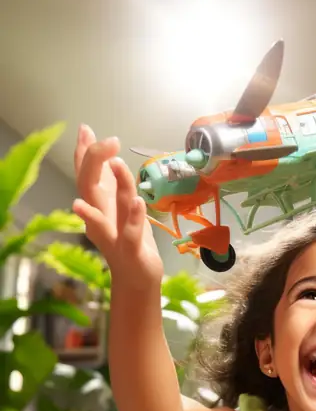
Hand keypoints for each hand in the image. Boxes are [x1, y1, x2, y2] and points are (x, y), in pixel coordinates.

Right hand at [73, 124, 163, 287]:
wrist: (135, 281)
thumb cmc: (128, 241)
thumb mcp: (120, 207)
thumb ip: (112, 183)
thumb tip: (105, 154)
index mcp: (98, 206)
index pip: (85, 175)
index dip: (84, 153)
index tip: (85, 129)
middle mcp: (99, 219)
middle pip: (88, 186)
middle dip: (93, 161)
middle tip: (106, 142)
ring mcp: (113, 236)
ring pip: (106, 209)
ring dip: (112, 186)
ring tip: (116, 163)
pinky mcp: (131, 251)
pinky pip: (130, 233)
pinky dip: (133, 217)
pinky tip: (137, 201)